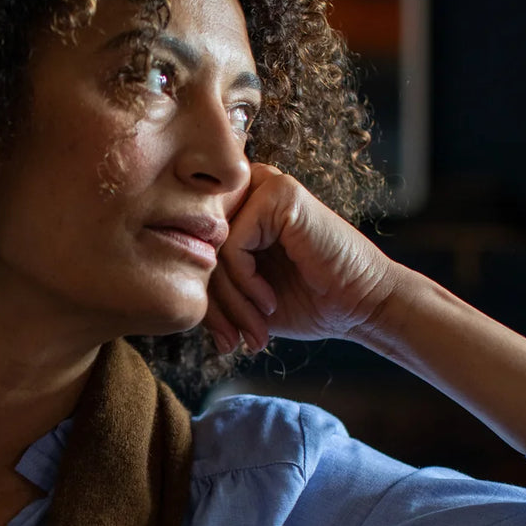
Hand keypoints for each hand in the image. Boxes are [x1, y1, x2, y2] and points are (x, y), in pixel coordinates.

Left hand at [204, 164, 398, 353]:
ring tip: (255, 328)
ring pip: (211, 249)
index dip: (202, 298)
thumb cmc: (307, 301)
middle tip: (232, 339)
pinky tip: (268, 301)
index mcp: (237, 209)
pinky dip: (245, 283)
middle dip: (212, 304)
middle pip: (196, 247)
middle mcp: (246, 190)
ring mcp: (264, 186)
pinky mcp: (280, 194)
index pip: (190, 247)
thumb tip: (163, 292)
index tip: (223, 338)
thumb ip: (207, 285)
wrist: (362, 306)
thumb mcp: (242, 299)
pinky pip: (232, 245)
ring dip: (230, 301)